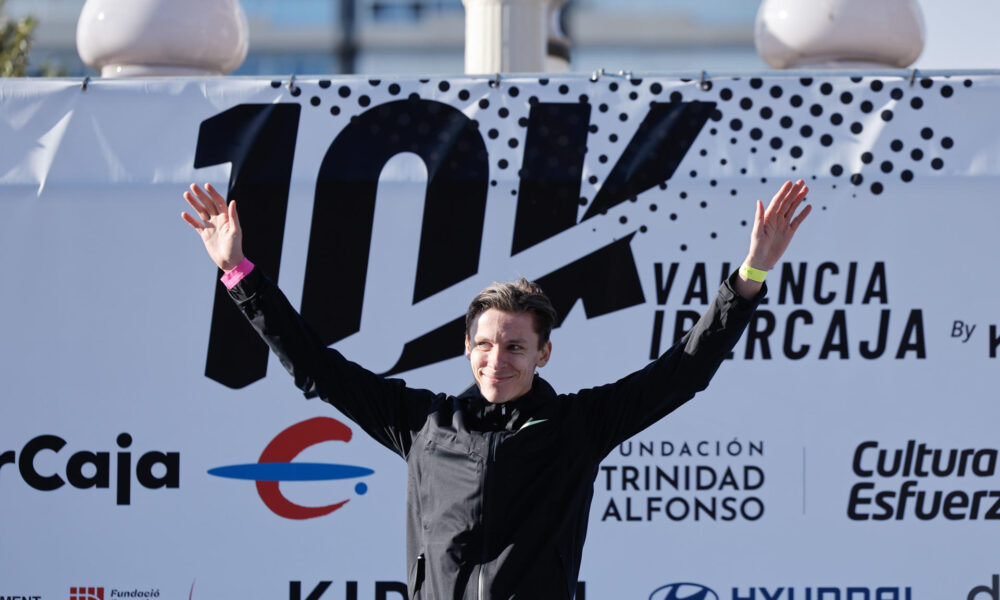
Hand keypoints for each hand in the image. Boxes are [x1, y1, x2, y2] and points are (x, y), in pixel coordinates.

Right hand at [181, 183, 244, 271]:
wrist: (229, 262)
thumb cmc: (235, 247)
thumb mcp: (235, 231)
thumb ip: (233, 216)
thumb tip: (232, 201)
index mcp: (226, 218)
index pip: (219, 202)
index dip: (213, 193)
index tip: (206, 185)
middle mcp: (218, 220)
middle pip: (208, 204)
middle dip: (201, 195)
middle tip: (192, 185)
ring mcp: (211, 226)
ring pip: (201, 212)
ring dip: (194, 203)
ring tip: (186, 194)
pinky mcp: (205, 234)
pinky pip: (196, 225)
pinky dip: (190, 219)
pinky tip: (184, 213)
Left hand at [734, 180, 810, 298]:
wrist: (762, 261)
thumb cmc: (756, 247)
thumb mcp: (757, 232)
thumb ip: (759, 217)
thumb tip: (759, 201)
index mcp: (768, 217)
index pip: (777, 201)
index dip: (784, 192)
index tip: (790, 183)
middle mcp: (776, 218)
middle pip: (787, 202)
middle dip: (794, 192)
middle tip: (802, 181)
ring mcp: (783, 224)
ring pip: (793, 208)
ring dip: (799, 199)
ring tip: (806, 189)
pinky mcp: (789, 232)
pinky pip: (797, 220)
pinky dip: (803, 213)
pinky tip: (808, 206)